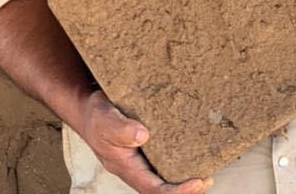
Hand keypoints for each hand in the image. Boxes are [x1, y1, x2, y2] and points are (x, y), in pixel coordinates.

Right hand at [76, 89, 212, 193]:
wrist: (89, 109)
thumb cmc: (96, 117)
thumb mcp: (104, 120)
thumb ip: (120, 129)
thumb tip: (143, 135)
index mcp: (127, 168)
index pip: (154, 189)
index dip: (176, 191)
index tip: (196, 183)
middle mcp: (136, 168)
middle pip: (162, 189)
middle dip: (185, 190)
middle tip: (206, 179)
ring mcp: (141, 159)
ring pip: (164, 176)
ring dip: (184, 177)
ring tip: (205, 170)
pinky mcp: (146, 147)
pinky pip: (164, 160)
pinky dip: (179, 160)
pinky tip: (192, 151)